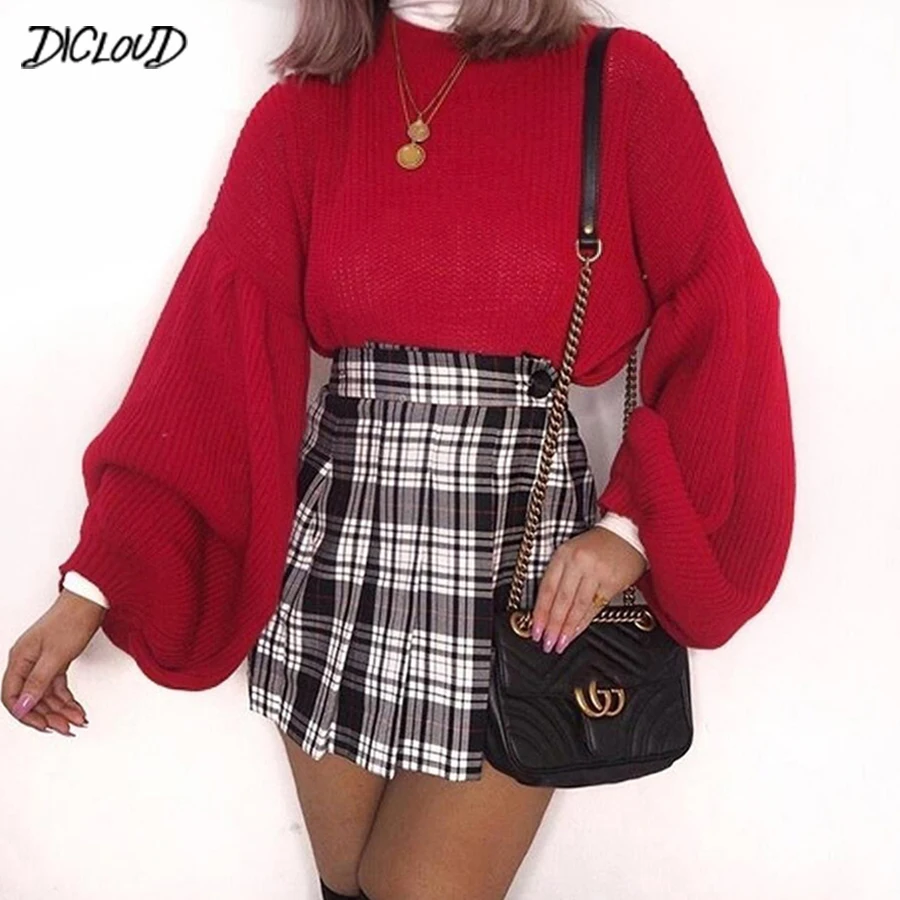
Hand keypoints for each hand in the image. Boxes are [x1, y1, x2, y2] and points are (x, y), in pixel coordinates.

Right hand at [2, 589, 104, 734]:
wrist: (91, 599)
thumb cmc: (72, 619)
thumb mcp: (55, 655)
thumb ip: (38, 682)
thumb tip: (23, 706)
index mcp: (19, 659)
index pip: (13, 696)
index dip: (26, 714)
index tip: (44, 726)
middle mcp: (27, 661)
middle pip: (31, 698)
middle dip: (49, 715)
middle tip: (66, 728)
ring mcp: (42, 661)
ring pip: (46, 694)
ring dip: (61, 709)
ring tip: (77, 720)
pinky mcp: (57, 660)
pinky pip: (57, 686)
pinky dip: (67, 698)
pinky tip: (76, 708)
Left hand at [530, 526, 647, 653]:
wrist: (627, 534)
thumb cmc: (597, 545)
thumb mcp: (571, 552)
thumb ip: (559, 577)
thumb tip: (547, 609)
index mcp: (563, 554)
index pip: (547, 588)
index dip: (540, 612)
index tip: (535, 629)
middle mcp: (578, 562)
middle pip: (561, 599)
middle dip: (552, 624)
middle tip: (546, 642)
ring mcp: (596, 572)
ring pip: (577, 605)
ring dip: (567, 628)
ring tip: (559, 642)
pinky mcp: (612, 581)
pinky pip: (595, 606)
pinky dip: (584, 622)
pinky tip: (576, 632)